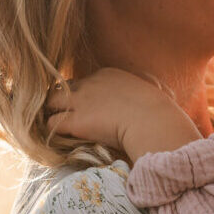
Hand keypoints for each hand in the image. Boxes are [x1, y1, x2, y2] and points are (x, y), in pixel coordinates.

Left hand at [46, 68, 201, 162]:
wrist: (153, 121)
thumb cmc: (160, 108)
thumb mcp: (154, 88)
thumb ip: (151, 86)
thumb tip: (163, 91)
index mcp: (107, 73)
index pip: (82, 81)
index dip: (80, 95)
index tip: (84, 107)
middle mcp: (89, 83)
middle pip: (60, 88)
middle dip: (58, 101)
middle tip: (62, 116)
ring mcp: (80, 101)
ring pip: (49, 102)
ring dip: (51, 114)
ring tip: (55, 127)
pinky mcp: (76, 121)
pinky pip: (51, 124)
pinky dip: (51, 132)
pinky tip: (58, 140)